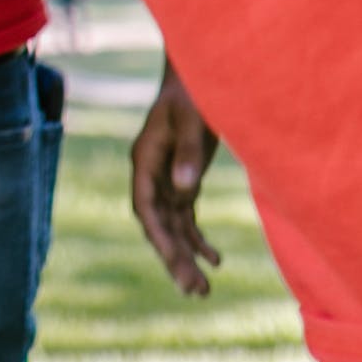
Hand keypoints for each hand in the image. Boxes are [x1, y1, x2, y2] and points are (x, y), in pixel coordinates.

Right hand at [129, 58, 225, 298]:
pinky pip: (186, 216)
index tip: (177, 263)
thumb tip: (185, 189)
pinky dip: (198, 239)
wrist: (202, 69)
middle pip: (158, 223)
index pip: (146, 206)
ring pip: (172, 225)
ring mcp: (167, 176)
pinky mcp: (183, 177)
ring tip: (203, 290)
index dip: (159, 237)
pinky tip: (216, 260)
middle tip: (195, 292)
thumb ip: (189, 152)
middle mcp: (152, 172)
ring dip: (186, 256)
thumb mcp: (193, 118)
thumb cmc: (194, 89)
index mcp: (145, 157)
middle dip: (174, 258)